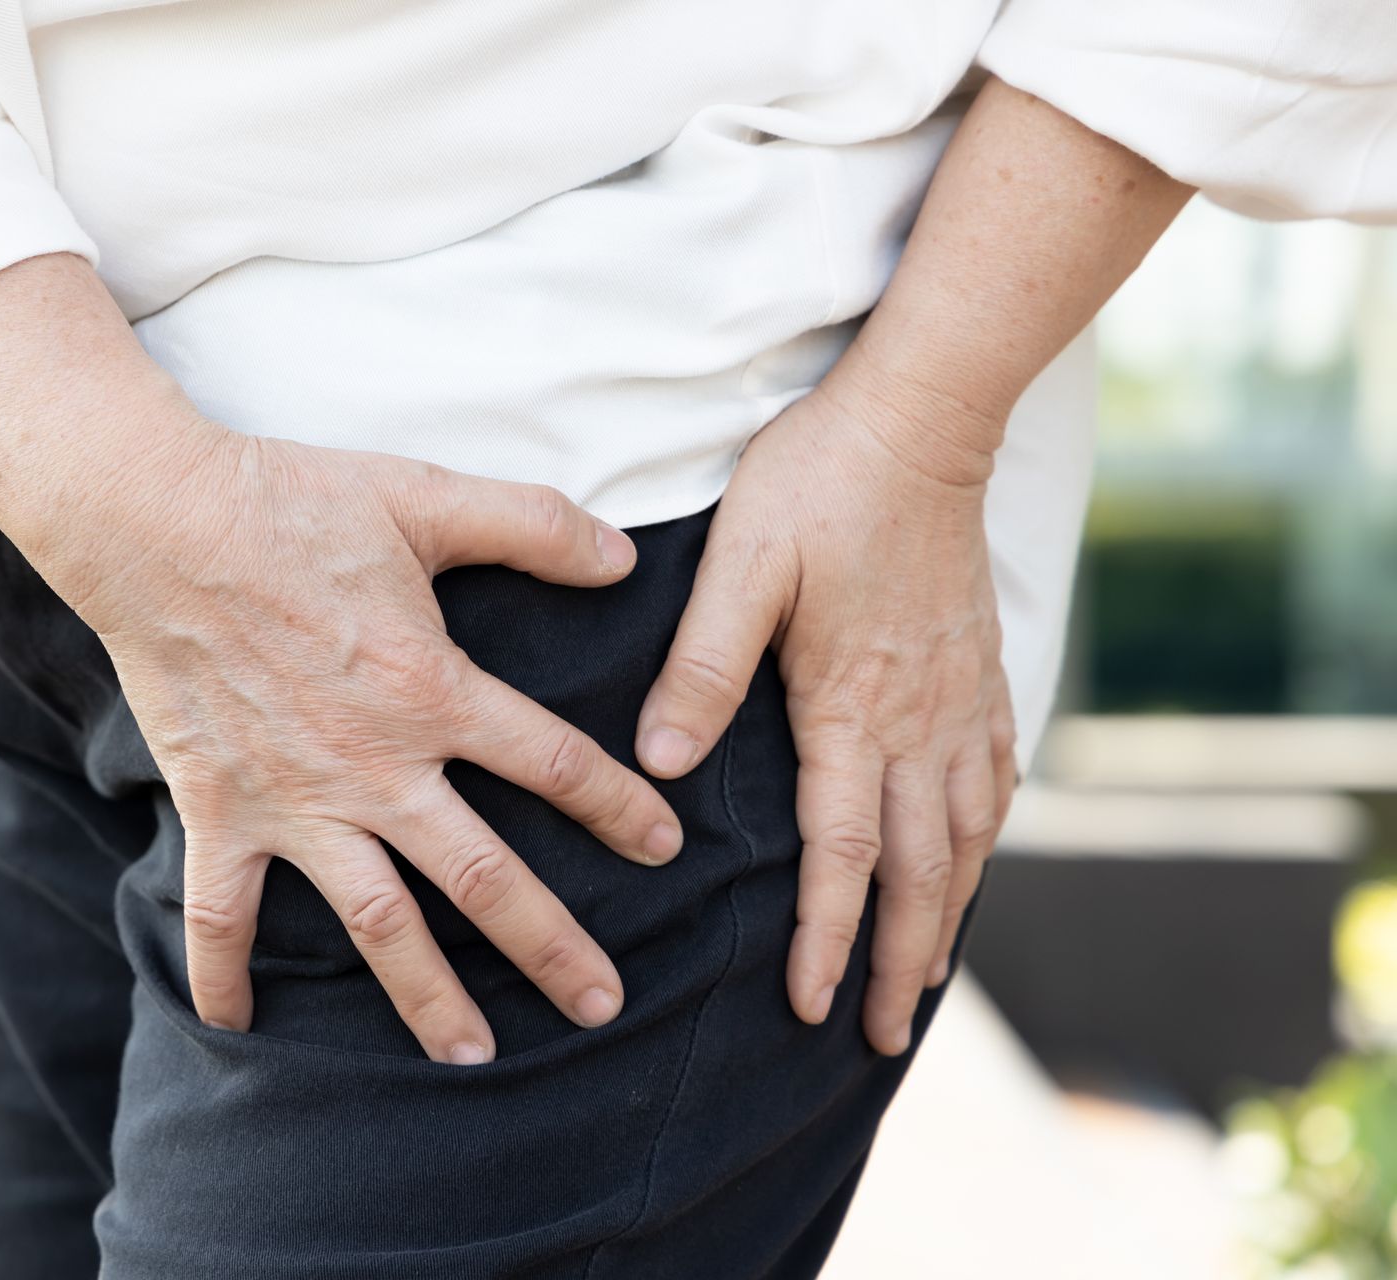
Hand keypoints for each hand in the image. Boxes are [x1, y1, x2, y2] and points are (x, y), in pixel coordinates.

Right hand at [49, 421, 685, 1064]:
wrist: (157, 523)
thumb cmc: (292, 502)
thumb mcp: (426, 497)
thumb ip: (532, 525)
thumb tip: (626, 559)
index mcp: (432, 689)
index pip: (550, 762)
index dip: (616, 807)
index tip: (664, 850)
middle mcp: (375, 765)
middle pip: (482, 876)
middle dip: (550, 946)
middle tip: (602, 1004)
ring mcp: (296, 800)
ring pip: (377, 921)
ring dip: (428, 995)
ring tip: (477, 1057)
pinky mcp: (221, 809)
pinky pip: (222, 912)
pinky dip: (225, 973)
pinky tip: (238, 1028)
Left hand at [633, 381, 1016, 1055]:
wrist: (921, 418)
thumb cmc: (817, 485)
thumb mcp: (740, 567)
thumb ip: (703, 667)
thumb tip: (664, 768)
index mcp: (851, 705)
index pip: (841, 850)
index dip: (828, 935)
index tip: (812, 1004)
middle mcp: (918, 718)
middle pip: (920, 869)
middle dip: (903, 960)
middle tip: (886, 1035)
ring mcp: (961, 696)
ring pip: (966, 834)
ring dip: (950, 914)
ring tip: (932, 976)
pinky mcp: (981, 666)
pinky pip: (995, 777)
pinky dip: (983, 836)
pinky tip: (972, 854)